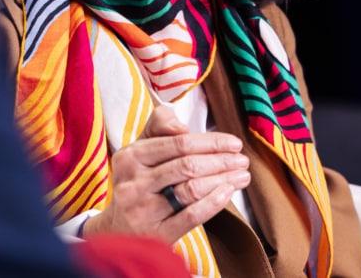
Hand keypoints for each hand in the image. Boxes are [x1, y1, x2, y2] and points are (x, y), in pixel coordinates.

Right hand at [82, 105, 250, 243]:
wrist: (117, 231)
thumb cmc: (137, 181)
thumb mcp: (140, 150)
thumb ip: (160, 125)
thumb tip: (182, 127)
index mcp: (129, 157)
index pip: (178, 143)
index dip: (211, 141)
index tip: (234, 143)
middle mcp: (133, 183)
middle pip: (187, 165)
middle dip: (221, 161)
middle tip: (243, 160)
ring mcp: (143, 211)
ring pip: (192, 189)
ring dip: (223, 180)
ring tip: (242, 175)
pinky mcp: (156, 234)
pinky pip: (191, 216)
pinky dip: (214, 202)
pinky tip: (228, 192)